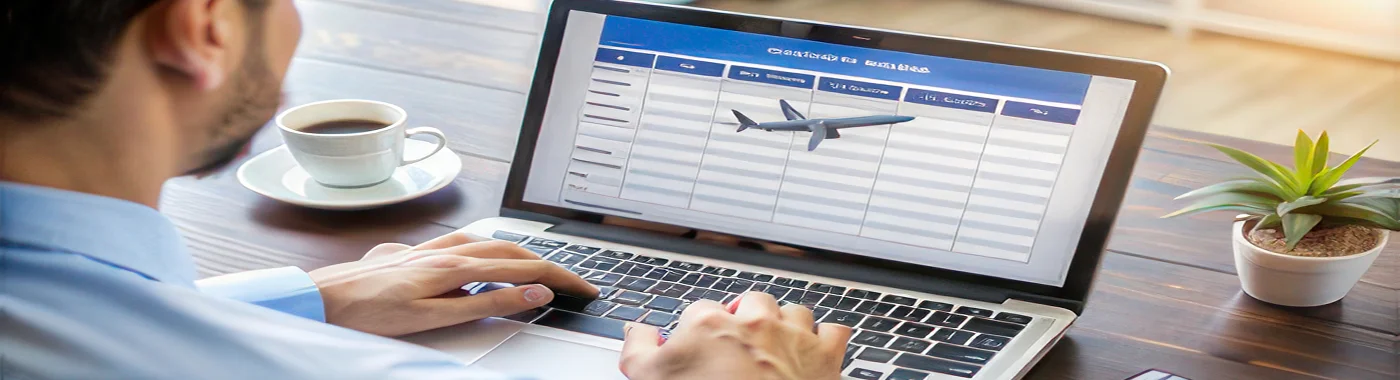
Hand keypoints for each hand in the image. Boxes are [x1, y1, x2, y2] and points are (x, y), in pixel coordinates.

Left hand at [308, 232, 597, 335]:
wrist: (321, 298)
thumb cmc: (370, 312)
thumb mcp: (434, 317)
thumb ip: (487, 303)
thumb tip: (531, 291)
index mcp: (457, 266)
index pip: (525, 268)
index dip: (560, 278)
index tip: (584, 289)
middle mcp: (447, 250)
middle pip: (514, 250)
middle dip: (550, 264)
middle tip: (573, 281)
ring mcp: (431, 247)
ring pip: (490, 242)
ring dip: (523, 252)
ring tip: (541, 266)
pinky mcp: (415, 251)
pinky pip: (464, 240)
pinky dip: (489, 246)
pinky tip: (485, 253)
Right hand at [619, 292, 852, 379]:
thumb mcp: (649, 379)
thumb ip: (638, 350)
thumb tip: (636, 331)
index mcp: (710, 324)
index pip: (699, 311)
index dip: (698, 331)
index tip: (698, 349)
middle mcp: (754, 322)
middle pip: (750, 302)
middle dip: (746, 318)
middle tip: (739, 344)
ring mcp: (792, 337)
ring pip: (794, 311)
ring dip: (786, 324)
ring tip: (776, 345)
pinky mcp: (825, 356)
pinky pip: (834, 331)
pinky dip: (826, 339)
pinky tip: (814, 351)